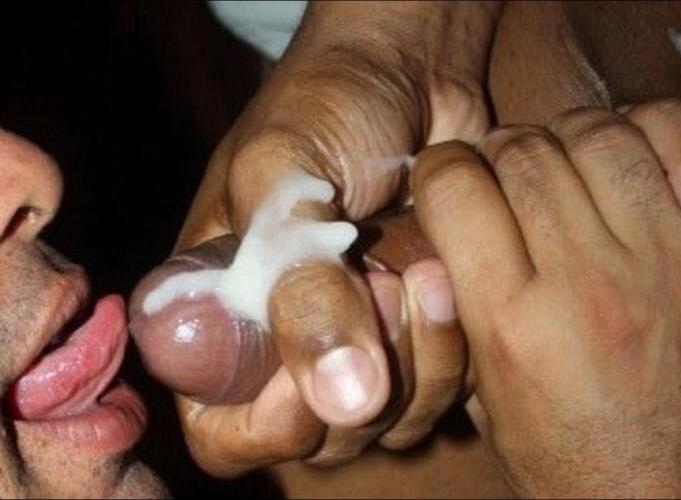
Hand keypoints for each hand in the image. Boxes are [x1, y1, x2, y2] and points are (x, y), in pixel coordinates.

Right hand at [131, 1, 498, 475]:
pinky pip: (439, 394)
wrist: (410, 73)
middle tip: (381, 288)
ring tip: (425, 274)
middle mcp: (289, 345)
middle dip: (358, 383)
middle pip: (317, 436)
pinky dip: (453, 356)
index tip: (310, 380)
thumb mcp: (283, 179)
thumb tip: (341, 397)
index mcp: (223, 318)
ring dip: (415, 365)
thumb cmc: (325, 106)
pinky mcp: (421, 336)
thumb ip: (296, 284)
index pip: (225, 430)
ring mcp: (360, 345)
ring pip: (386, 424)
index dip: (266, 427)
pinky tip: (452, 282)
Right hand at [411, 100, 680, 496]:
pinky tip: (632, 157)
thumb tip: (447, 226)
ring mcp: (674, 267)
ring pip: (602, 137)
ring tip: (565, 167)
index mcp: (515, 328)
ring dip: (568, 139)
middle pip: (524, 154)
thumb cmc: (580, 466)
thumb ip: (461, 309)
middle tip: (503, 177)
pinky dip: (655, 129)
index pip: (456, 189)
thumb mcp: (490, 402)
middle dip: (499, 154)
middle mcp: (592, 288)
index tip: (447, 180)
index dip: (439, 170)